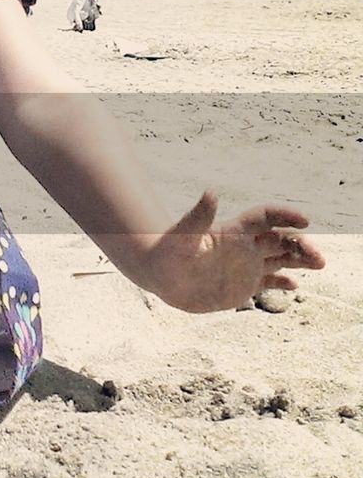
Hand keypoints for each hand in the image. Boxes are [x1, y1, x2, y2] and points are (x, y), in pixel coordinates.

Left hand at [143, 191, 325, 312]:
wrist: (158, 275)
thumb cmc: (166, 252)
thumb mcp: (181, 235)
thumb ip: (198, 216)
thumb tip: (211, 192)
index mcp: (232, 231)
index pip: (265, 217)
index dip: (284, 215)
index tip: (303, 220)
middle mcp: (244, 246)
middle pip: (281, 239)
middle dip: (302, 244)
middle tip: (317, 257)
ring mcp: (246, 265)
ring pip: (282, 258)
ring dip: (302, 259)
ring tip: (319, 263)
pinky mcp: (244, 285)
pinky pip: (270, 281)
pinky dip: (284, 282)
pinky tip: (294, 285)